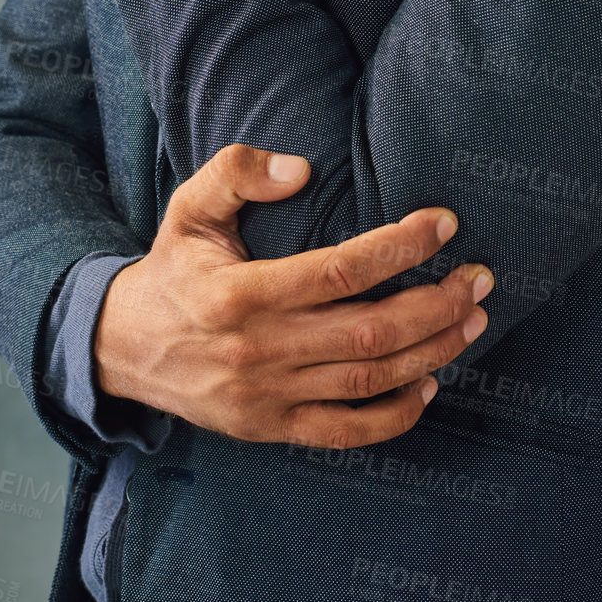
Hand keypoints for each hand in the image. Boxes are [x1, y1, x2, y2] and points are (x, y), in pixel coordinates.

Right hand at [93, 143, 493, 447]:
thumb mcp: (189, 207)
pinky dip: (396, 415)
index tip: (443, 223)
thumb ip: (237, 172)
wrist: (122, 349)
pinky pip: (346, 433)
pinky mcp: (272, 428)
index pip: (340, 270)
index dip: (400, 247)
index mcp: (240, 293)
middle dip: (436, 303)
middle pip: (369, 332)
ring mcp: (268, 397)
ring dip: (432, 352)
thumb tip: (301, 167)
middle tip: (480, 276)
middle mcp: (259, 349)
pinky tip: (430, 384)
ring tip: (472, 319)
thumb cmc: (172, 268)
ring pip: (368, 381)